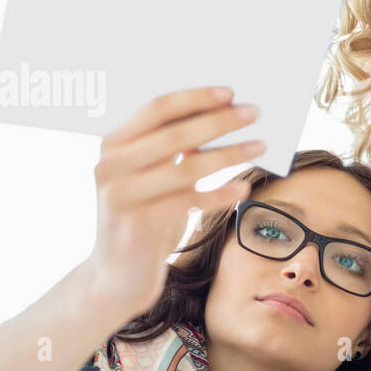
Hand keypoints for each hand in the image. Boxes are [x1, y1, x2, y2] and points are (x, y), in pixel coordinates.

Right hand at [87, 86, 264, 317]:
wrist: (116, 278)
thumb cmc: (144, 221)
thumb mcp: (154, 180)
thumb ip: (173, 151)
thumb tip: (220, 117)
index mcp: (112, 145)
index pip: (156, 109)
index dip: (194, 98)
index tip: (229, 92)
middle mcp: (110, 166)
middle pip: (174, 134)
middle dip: (219, 121)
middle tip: (254, 112)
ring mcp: (121, 196)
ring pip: (186, 167)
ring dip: (228, 154)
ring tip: (259, 146)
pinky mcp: (139, 225)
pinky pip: (190, 202)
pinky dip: (220, 194)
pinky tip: (243, 190)